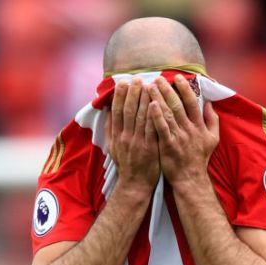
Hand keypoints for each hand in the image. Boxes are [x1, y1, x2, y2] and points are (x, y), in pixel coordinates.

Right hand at [105, 78, 160, 192]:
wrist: (135, 184)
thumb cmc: (126, 165)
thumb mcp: (113, 147)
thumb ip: (110, 129)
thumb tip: (108, 111)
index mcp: (116, 135)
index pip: (117, 111)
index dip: (119, 96)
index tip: (123, 82)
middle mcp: (125, 137)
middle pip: (128, 110)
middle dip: (132, 93)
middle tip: (137, 78)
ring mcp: (138, 142)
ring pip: (140, 117)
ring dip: (144, 99)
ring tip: (148, 84)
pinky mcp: (150, 148)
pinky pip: (152, 128)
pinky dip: (154, 115)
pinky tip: (157, 103)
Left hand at [147, 75, 219, 186]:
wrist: (191, 179)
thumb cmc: (199, 158)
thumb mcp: (213, 139)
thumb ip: (212, 120)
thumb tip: (209, 103)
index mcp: (199, 125)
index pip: (192, 102)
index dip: (185, 88)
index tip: (177, 77)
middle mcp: (189, 129)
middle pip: (177, 105)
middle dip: (168, 89)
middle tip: (158, 77)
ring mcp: (178, 137)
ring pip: (168, 113)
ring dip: (159, 98)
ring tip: (150, 86)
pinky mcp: (168, 146)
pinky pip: (162, 128)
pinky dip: (156, 116)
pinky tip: (150, 105)